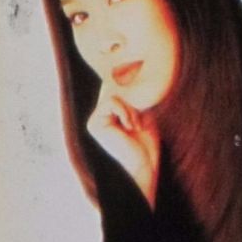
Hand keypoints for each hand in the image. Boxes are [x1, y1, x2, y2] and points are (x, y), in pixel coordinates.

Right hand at [86, 84, 160, 208]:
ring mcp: (95, 120)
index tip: (135, 87)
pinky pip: (110, 102)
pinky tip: (130, 126)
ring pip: (112, 94)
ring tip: (135, 125)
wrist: (144, 168)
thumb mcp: (143, 116)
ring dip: (129, 108)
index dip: (124, 82)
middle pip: (113, 88)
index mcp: (109, 116)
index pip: (114, 89)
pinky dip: (124, 111)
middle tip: (138, 119)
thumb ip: (134, 99)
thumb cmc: (147, 146)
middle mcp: (99, 116)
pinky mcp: (94, 124)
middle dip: (130, 99)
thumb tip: (132, 74)